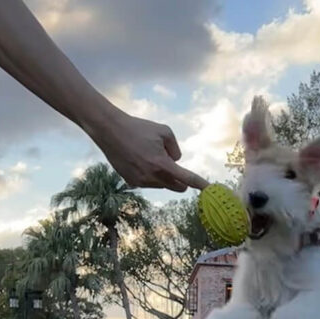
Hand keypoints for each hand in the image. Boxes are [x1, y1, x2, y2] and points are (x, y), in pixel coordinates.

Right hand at [85, 108, 208, 191]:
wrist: (109, 130)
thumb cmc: (139, 128)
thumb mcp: (164, 131)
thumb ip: (175, 148)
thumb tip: (176, 161)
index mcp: (162, 164)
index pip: (187, 178)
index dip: (200, 184)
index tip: (210, 190)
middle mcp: (152, 177)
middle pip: (176, 187)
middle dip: (181, 180)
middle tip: (173, 165)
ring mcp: (140, 182)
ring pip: (162, 185)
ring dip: (164, 176)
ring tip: (150, 157)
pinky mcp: (131, 182)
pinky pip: (148, 183)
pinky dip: (150, 176)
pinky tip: (140, 161)